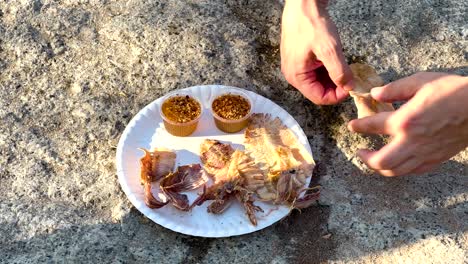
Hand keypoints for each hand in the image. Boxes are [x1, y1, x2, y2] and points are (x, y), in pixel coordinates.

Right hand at [280, 0, 353, 104]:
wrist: (302, 4)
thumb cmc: (312, 24)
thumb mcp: (329, 50)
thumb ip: (339, 72)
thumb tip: (349, 87)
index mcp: (297, 77)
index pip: (320, 98)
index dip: (337, 95)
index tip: (351, 85)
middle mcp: (293, 75)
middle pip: (318, 91)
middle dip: (335, 86)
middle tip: (350, 75)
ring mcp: (295, 66)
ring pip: (318, 81)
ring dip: (332, 77)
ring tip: (342, 64)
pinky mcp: (299, 58)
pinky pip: (314, 71)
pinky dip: (326, 68)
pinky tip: (333, 58)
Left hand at [348, 72, 467, 175]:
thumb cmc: (453, 91)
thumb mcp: (421, 81)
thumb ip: (394, 88)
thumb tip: (375, 94)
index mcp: (404, 120)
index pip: (372, 126)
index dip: (359, 126)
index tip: (352, 126)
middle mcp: (411, 141)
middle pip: (380, 161)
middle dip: (365, 158)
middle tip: (359, 151)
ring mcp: (424, 153)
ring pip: (395, 171)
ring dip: (379, 168)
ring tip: (373, 160)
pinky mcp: (435, 159)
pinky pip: (412, 171)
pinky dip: (399, 170)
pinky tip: (396, 163)